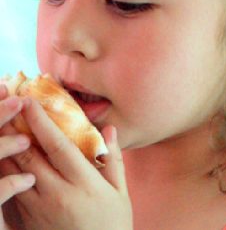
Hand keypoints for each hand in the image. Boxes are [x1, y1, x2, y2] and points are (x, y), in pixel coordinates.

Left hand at [0, 97, 131, 229]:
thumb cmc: (112, 226)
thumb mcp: (120, 192)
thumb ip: (113, 159)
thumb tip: (108, 130)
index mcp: (83, 183)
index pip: (57, 145)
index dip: (41, 122)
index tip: (30, 101)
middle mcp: (56, 195)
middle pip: (28, 156)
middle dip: (15, 129)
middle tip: (7, 108)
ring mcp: (37, 212)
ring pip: (13, 174)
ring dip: (5, 150)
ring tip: (1, 130)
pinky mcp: (25, 225)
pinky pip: (9, 196)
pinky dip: (4, 175)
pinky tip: (3, 162)